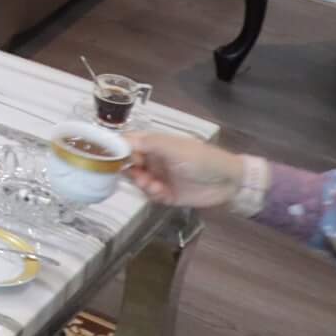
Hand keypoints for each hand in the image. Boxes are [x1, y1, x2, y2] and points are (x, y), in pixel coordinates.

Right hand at [124, 134, 247, 209]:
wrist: (227, 182)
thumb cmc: (199, 158)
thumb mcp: (172, 147)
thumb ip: (146, 143)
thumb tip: (119, 141)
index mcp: (154, 144)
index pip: (128, 143)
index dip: (117, 149)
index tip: (108, 157)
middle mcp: (154, 159)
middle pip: (128, 163)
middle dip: (128, 169)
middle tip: (136, 173)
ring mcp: (160, 177)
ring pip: (137, 180)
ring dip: (140, 182)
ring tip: (151, 184)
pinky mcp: (167, 194)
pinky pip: (150, 195)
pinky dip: (152, 193)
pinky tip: (160, 191)